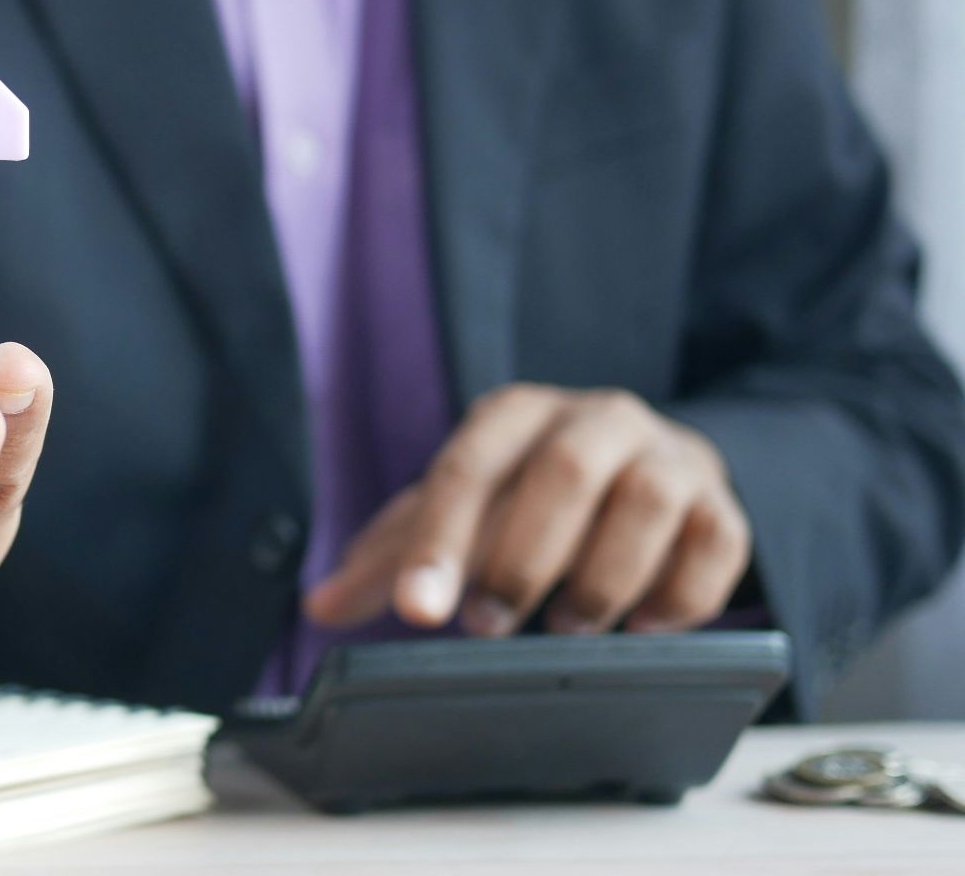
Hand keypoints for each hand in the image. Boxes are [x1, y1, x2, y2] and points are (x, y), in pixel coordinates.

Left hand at [305, 384, 750, 637]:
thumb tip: (320, 605)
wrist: (650, 469)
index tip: (418, 611)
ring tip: (568, 628)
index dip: (439, 543)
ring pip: (646, 502)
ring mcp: (668, 457)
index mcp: (515, 415)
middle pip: (562, 473)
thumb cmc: (534, 496)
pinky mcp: (722, 505)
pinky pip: (715, 544)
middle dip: (521, 559)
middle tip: (488, 628)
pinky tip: (642, 628)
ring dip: (602, 577)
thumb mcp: (461, 513)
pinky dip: (678, 596)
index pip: (467, 470)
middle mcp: (596, 419)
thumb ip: (393, 557)